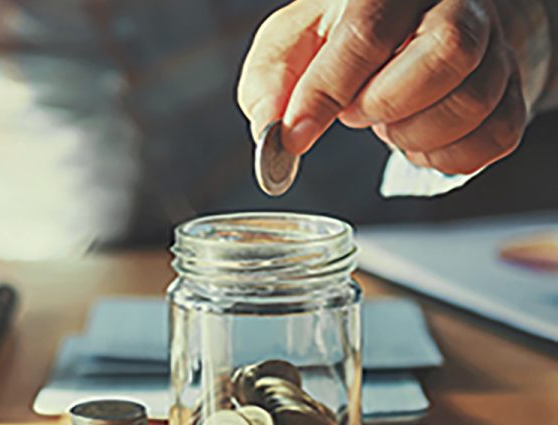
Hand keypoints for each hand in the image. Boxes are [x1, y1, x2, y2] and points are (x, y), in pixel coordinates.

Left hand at [238, 0, 547, 174]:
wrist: (414, 24)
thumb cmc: (345, 34)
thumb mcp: (295, 43)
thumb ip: (272, 83)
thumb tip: (272, 131)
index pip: (366, 31)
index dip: (326, 91)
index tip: (295, 135)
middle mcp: (454, 3)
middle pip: (447, 52)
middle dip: (385, 102)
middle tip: (355, 113)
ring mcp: (493, 44)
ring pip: (475, 99)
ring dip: (414, 133)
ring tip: (385, 122)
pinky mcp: (512, 87)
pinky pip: (495, 136)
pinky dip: (445, 156)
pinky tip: (416, 138)